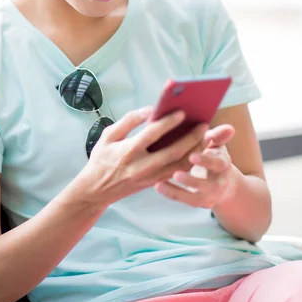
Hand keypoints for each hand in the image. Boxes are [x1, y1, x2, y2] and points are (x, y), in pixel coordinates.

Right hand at [79, 107, 208, 206]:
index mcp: (128, 151)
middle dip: (191, 138)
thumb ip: (128, 121)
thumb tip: (149, 110)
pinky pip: (176, 172)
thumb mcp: (108, 136)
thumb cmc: (101, 159)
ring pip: (179, 166)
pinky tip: (197, 152)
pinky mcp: (154, 183)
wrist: (96, 190)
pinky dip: (189, 162)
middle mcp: (142, 166)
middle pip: (173, 152)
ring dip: (195, 152)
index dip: (168, 122)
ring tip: (205, 138)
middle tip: (204, 125)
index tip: (182, 112)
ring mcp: (150, 177)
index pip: (152, 134)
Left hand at [154, 124, 236, 208]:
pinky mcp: (198, 202)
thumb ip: (219, 136)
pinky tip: (157, 186)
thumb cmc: (214, 155)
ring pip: (194, 197)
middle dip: (191, 180)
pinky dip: (171, 194)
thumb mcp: (217, 145)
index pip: (217, 163)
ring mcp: (209, 195)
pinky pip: (184, 200)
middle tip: (176, 175)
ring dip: (177, 191)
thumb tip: (229, 128)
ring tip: (159, 184)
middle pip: (207, 184)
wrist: (225, 184)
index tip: (192, 156)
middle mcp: (219, 183)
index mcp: (223, 164)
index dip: (205, 160)